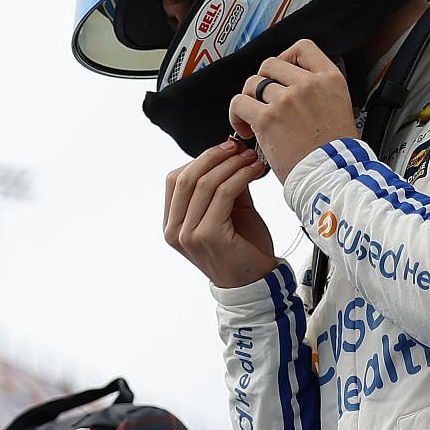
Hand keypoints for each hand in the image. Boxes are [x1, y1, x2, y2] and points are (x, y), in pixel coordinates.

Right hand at [164, 139, 274, 288]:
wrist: (256, 282)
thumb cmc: (243, 248)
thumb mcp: (229, 211)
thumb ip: (223, 186)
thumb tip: (230, 153)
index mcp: (172, 224)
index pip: (176, 180)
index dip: (200, 159)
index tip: (226, 148)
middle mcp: (174, 230)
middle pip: (186, 177)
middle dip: (214, 156)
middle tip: (238, 147)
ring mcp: (187, 234)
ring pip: (205, 183)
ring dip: (231, 164)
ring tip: (251, 158)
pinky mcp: (207, 235)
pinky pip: (222, 194)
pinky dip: (240, 177)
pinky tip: (254, 172)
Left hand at [227, 39, 357, 176]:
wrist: (331, 176)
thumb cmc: (335, 153)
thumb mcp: (340, 108)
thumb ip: (319, 91)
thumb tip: (294, 85)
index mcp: (330, 80)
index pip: (302, 48)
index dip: (286, 57)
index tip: (280, 73)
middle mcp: (308, 84)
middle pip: (270, 64)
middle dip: (263, 82)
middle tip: (264, 101)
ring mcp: (286, 99)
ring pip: (252, 83)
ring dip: (249, 100)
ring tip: (254, 118)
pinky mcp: (267, 118)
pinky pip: (239, 103)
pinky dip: (236, 115)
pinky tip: (245, 129)